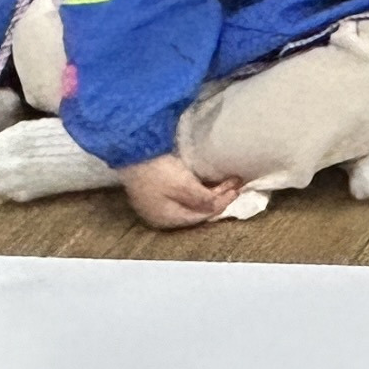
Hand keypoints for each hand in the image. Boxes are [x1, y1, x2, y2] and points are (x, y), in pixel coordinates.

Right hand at [121, 153, 245, 229]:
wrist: (131, 150)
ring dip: (209, 193)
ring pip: (190, 202)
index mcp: (167, 218)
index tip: (237, 189)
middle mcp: (161, 214)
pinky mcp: (154, 189)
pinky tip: (205, 181)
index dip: (221, 203)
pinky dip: (197, 189)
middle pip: (195, 210)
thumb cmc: (158, 170)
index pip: (200, 215)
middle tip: (235, 184)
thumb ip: (202, 199)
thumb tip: (217, 207)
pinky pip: (182, 194)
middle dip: (217, 199)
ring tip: (226, 181)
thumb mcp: (183, 185)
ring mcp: (156, 202)